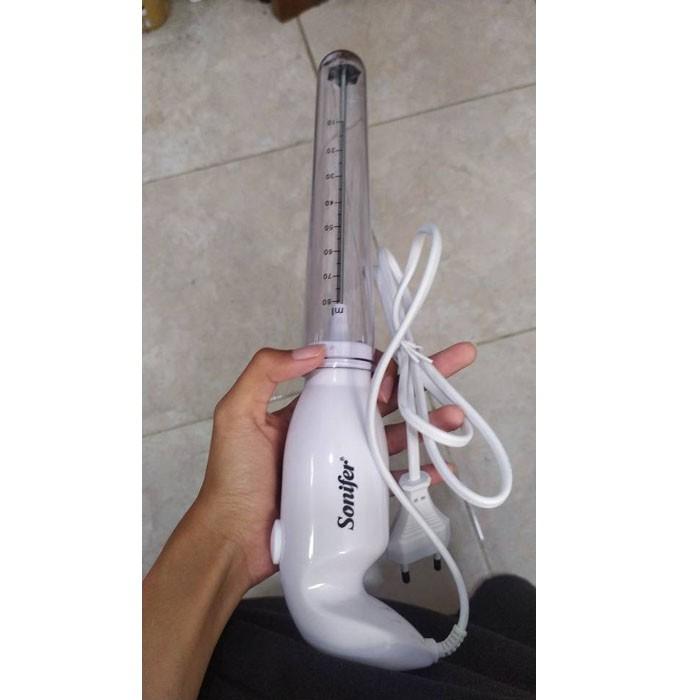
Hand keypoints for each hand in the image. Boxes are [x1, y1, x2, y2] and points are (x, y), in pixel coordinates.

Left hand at [194, 341, 476, 588]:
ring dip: (431, 422)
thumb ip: (265, 373)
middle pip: (385, 398)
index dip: (380, 365)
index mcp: (309, 408)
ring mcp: (347, 462)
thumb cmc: (234, 478)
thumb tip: (316, 351)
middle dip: (422, 378)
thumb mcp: (237, 414)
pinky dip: (421, 472)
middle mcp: (333, 429)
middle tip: (457, 360)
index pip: (353, 375)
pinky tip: (444, 467)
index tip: (397, 365)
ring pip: (397, 434)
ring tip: (457, 416)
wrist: (236, 541)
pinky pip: (394, 478)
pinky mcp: (356, 494)